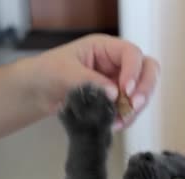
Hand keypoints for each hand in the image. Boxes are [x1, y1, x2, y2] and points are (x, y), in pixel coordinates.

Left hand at [25, 34, 159, 130]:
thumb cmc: (47, 72)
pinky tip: (115, 125)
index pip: (131, 53)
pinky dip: (127, 118)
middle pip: (148, 70)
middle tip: (134, 105)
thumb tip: (114, 93)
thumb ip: (89, 81)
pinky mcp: (115, 101)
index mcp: (105, 48)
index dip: (134, 70)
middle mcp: (116, 64)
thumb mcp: (64, 72)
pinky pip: (131, 109)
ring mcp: (118, 82)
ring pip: (143, 92)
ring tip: (120, 120)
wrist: (37, 92)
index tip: (126, 89)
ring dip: (136, 108)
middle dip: (145, 88)